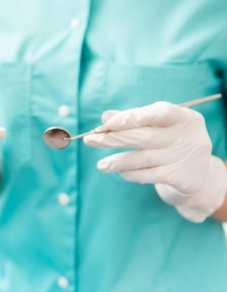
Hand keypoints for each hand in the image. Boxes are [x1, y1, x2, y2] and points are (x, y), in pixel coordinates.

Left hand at [83, 101, 226, 222]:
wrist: (200, 175)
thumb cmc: (171, 143)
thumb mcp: (158, 127)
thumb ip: (133, 119)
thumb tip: (106, 116)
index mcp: (184, 117)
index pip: (158, 112)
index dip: (131, 117)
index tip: (106, 123)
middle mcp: (189, 136)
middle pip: (145, 136)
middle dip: (113, 138)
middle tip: (90, 140)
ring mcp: (187, 158)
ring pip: (144, 158)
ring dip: (117, 161)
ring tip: (102, 165)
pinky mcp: (183, 178)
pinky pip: (150, 175)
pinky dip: (132, 173)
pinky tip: (121, 172)